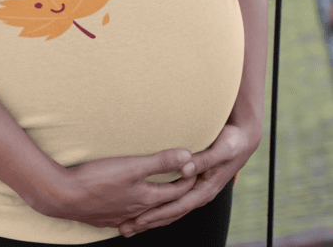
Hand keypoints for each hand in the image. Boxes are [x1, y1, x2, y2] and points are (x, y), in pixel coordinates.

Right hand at [29, 148, 198, 228]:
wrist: (64, 197)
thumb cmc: (98, 180)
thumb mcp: (132, 166)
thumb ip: (160, 161)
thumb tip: (188, 156)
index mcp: (146, 198)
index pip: (176, 192)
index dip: (188, 180)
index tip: (196, 168)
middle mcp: (136, 211)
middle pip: (164, 206)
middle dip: (177, 197)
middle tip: (187, 185)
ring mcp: (120, 217)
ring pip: (146, 216)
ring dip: (158, 209)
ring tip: (164, 203)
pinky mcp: (105, 218)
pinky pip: (128, 220)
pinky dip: (137, 216)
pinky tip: (132, 216)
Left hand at [116, 122, 262, 235]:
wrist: (243, 140)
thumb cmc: (232, 143)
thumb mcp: (220, 149)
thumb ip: (203, 159)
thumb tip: (184, 167)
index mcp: (205, 189)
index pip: (176, 207)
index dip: (157, 214)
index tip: (138, 220)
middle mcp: (200, 194)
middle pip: (171, 213)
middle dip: (149, 222)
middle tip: (126, 228)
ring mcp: (196, 191)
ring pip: (171, 210)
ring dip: (151, 218)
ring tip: (130, 224)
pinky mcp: (193, 185)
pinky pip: (174, 201)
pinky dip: (159, 208)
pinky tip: (146, 209)